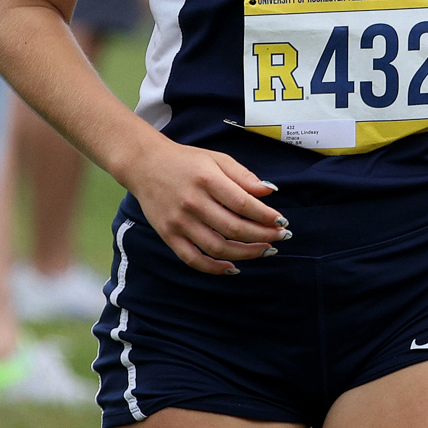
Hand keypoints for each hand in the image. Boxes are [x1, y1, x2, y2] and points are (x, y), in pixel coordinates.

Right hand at [118, 139, 287, 273]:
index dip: (266, 216)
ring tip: (265, 251)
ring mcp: (179, 222)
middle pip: (234, 228)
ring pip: (217, 247)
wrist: (145, 164)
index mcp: (207, 180)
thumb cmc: (187, 161)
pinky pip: (192, 259)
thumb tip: (270, 192)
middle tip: (281, 237)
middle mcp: (192, 203)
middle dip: (263, 236)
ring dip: (245, 253)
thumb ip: (244, 176)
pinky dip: (214, 268)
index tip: (282, 222)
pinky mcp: (168, 235)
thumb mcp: (218, 159)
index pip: (244, 204)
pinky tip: (233, 267)